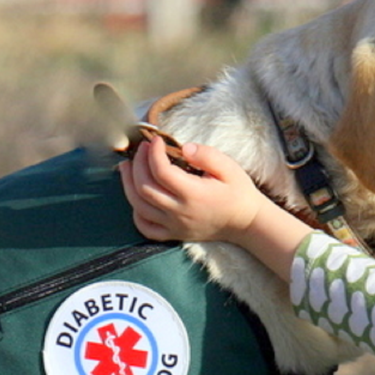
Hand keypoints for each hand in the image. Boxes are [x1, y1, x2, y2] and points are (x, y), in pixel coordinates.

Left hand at [120, 136, 265, 242]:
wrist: (246, 222)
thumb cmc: (238, 192)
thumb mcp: (230, 168)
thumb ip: (207, 155)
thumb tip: (184, 147)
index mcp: (193, 194)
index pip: (161, 171)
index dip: (153, 152)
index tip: (156, 140)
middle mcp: (180, 212)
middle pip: (144, 187)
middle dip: (138, 164)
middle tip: (142, 149)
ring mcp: (174, 225)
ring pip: (138, 206)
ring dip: (128, 184)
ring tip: (128, 166)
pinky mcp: (173, 234)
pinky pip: (145, 227)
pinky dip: (136, 211)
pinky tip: (138, 195)